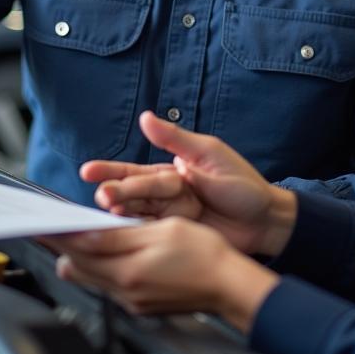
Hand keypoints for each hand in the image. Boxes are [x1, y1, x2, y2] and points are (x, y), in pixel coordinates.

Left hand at [52, 218, 278, 330]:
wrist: (230, 285)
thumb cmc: (204, 254)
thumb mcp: (160, 231)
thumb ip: (119, 235)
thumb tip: (85, 234)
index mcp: (128, 271)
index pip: (79, 251)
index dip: (57, 236)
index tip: (40, 223)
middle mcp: (126, 291)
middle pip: (79, 268)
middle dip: (64, 246)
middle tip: (53, 227)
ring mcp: (133, 301)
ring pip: (92, 278)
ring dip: (82, 257)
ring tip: (78, 236)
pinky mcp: (141, 305)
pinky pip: (110, 284)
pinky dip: (102, 267)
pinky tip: (107, 254)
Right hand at [80, 111, 296, 257]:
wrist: (267, 221)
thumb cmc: (243, 184)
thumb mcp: (210, 154)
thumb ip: (176, 139)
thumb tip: (146, 117)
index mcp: (172, 172)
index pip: (136, 171)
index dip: (111, 171)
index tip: (87, 171)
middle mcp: (166, 194)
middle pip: (133, 194)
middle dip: (115, 193)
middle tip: (101, 197)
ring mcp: (171, 217)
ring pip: (139, 214)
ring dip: (122, 214)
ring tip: (107, 213)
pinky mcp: (178, 237)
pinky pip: (152, 235)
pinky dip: (136, 234)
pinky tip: (121, 234)